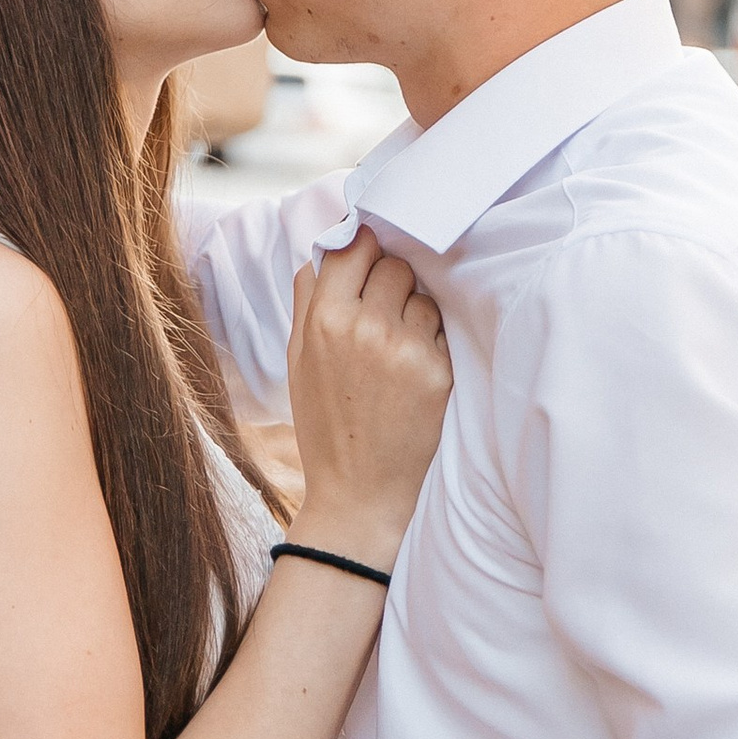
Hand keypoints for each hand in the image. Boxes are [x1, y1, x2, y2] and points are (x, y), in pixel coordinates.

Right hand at [285, 229, 449, 571]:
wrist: (358, 492)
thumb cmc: (326, 423)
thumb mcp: (298, 359)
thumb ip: (309, 298)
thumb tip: (329, 246)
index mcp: (325, 319)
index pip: (354, 245)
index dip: (363, 249)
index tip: (367, 260)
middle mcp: (366, 326)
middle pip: (392, 263)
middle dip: (389, 280)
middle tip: (380, 313)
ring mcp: (406, 347)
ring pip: (421, 292)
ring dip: (412, 308)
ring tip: (395, 348)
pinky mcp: (438, 369)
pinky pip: (439, 326)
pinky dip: (429, 338)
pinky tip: (412, 370)